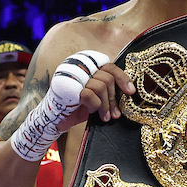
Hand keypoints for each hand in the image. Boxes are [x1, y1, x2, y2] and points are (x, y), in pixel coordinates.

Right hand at [11, 50, 135, 161]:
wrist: (55, 121)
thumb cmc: (77, 107)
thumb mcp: (95, 95)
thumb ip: (107, 87)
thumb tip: (130, 90)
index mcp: (86, 65)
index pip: (109, 66)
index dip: (122, 78)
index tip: (130, 92)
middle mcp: (78, 67)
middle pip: (107, 77)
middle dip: (113, 98)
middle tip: (115, 114)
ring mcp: (72, 76)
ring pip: (101, 86)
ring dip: (106, 105)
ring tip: (106, 117)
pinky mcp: (67, 87)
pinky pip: (90, 94)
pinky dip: (95, 106)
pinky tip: (92, 113)